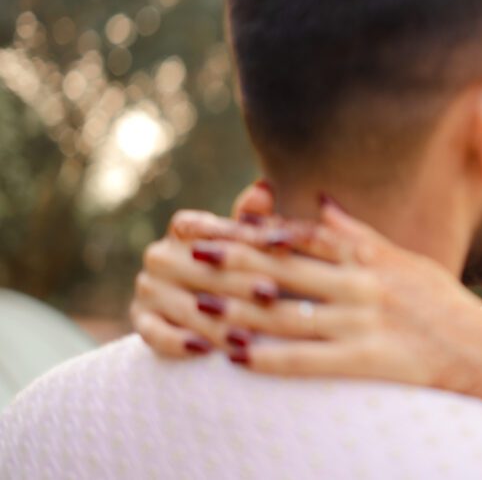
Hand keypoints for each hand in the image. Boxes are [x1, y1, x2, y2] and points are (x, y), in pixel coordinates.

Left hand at [130, 188, 481, 478]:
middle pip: (282, 269)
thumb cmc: (444, 305)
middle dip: (227, 263)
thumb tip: (323, 203)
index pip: (298, 236)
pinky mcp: (371, 361)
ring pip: (290, 312)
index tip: (205, 226)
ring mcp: (366, 323)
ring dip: (235, 308)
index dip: (247, 231)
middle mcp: (363, 284)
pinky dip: (272, 358)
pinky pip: (312, 359)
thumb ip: (360, 233)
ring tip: (190, 304)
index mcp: (368, 256)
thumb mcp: (407, 260)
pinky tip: (236, 357)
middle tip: (178, 256)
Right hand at [131, 180, 328, 355]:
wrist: (213, 307)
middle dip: (240, 282)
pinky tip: (203, 350)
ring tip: (248, 334)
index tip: (284, 245)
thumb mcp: (253, 244)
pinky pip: (155, 334)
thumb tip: (263, 189)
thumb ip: (255, 221)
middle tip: (272, 294)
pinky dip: (177, 342)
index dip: (249, 237)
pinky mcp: (141, 321)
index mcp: (185, 227)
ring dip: (216, 321)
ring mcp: (148, 288)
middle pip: (201, 270)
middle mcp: (161, 254)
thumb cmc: (245, 267)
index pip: (214, 229)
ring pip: (184, 305)